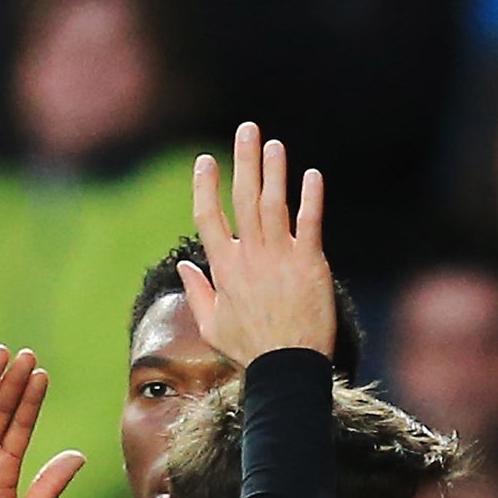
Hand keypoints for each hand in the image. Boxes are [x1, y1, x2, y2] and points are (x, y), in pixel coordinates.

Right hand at [180, 122, 333, 365]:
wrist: (288, 367)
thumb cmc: (250, 350)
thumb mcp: (212, 326)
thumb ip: (197, 292)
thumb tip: (185, 265)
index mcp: (224, 268)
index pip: (208, 217)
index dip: (205, 186)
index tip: (205, 161)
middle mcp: (250, 256)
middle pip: (244, 198)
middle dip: (244, 160)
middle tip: (247, 129)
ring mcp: (281, 257)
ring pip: (274, 203)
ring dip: (274, 170)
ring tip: (273, 144)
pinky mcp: (310, 263)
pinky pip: (310, 222)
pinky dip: (311, 197)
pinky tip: (311, 175)